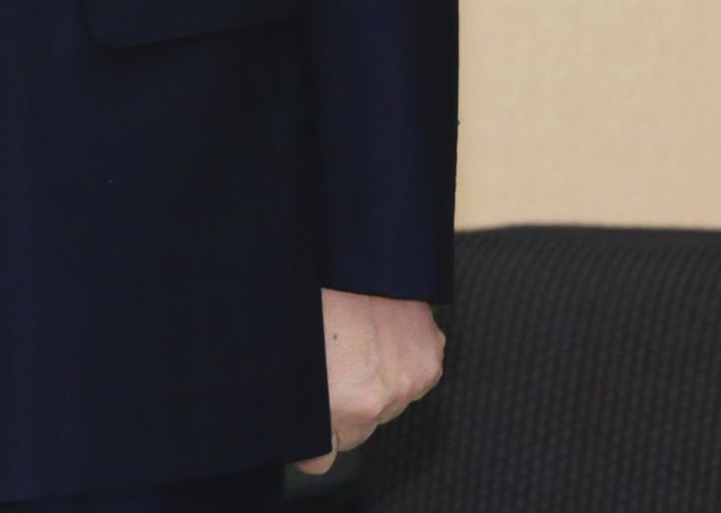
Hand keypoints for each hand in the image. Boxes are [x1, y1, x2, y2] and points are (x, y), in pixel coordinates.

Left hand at [297, 288, 442, 473]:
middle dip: (347, 402)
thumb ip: (304, 419)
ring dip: (375, 380)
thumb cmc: (313, 301)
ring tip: (352, 339)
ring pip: (390, 399)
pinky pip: (413, 373)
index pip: (329, 452)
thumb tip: (314, 464)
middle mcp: (384, 400)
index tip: (310, 410)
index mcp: (346, 405)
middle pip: (362, 424)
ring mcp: (411, 378)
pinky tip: (376, 330)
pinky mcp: (430, 355)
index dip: (317, 427)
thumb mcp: (290, 360)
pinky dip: (399, 360)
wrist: (349, 255)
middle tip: (330, 359)